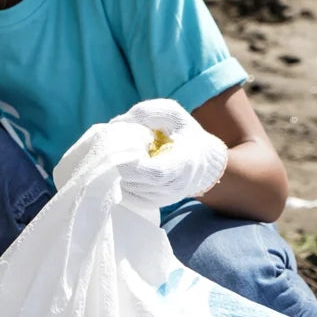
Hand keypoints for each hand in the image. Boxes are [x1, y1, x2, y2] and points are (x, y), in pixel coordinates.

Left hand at [111, 99, 227, 207]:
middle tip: (115, 147)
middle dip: (118, 163)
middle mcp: (174, 187)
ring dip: (117, 172)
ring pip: (127, 189)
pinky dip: (119, 181)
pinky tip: (125, 167)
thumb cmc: (183, 131)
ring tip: (123, 155)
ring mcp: (162, 199)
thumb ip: (145, 114)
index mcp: (183, 163)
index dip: (133, 163)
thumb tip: (115, 125)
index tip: (123, 147)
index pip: (155, 173)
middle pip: (135, 181)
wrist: (202, 157)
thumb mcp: (170, 113)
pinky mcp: (152, 204)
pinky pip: (127, 196)